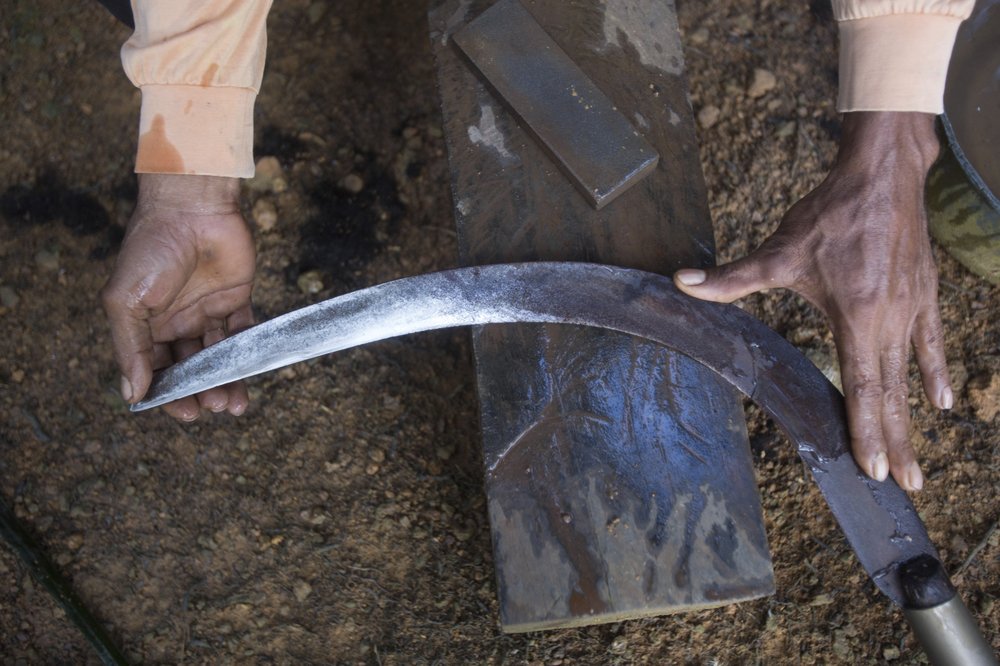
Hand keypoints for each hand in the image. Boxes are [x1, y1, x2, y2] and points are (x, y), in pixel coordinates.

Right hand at [101, 174, 255, 419]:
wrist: (191, 207)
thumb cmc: (150, 249)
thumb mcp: (126, 302)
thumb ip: (131, 349)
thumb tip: (132, 395)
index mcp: (146, 324)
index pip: (156, 369)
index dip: (169, 393)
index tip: (183, 413)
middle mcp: (176, 321)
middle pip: (190, 366)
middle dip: (200, 390)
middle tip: (211, 408)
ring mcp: (207, 310)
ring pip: (218, 355)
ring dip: (225, 380)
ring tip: (231, 404)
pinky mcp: (237, 299)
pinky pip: (243, 333)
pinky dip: (247, 356)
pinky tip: (249, 374)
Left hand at [674, 112, 951, 490]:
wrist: (882, 174)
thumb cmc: (830, 213)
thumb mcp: (779, 249)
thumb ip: (732, 278)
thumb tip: (680, 283)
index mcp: (856, 315)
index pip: (862, 386)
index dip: (865, 429)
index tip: (873, 469)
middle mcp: (889, 318)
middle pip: (891, 393)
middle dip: (895, 442)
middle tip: (906, 485)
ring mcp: (912, 307)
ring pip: (912, 376)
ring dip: (913, 419)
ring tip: (918, 461)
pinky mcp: (924, 294)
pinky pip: (932, 342)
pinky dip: (935, 372)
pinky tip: (939, 399)